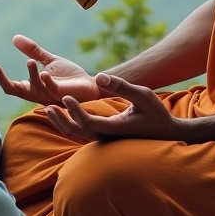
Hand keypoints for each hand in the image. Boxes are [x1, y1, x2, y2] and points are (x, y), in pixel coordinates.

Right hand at [0, 34, 99, 104]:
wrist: (90, 84)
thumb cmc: (69, 76)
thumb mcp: (48, 60)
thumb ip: (33, 51)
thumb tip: (14, 37)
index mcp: (33, 87)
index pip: (12, 86)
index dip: (1, 78)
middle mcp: (38, 94)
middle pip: (15, 91)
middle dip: (4, 80)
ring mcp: (49, 96)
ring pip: (34, 89)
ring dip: (31, 75)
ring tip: (29, 61)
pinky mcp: (62, 95)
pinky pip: (51, 90)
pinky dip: (46, 82)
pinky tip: (45, 72)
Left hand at [44, 73, 187, 142]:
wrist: (167, 134)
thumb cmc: (157, 114)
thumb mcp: (144, 96)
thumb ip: (121, 86)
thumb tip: (99, 76)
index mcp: (115, 128)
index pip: (88, 123)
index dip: (74, 111)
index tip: (65, 97)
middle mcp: (107, 137)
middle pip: (77, 133)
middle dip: (61, 119)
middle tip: (47, 105)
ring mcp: (106, 140)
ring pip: (78, 135)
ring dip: (63, 123)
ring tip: (50, 108)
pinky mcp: (105, 138)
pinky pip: (82, 133)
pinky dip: (70, 124)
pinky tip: (62, 112)